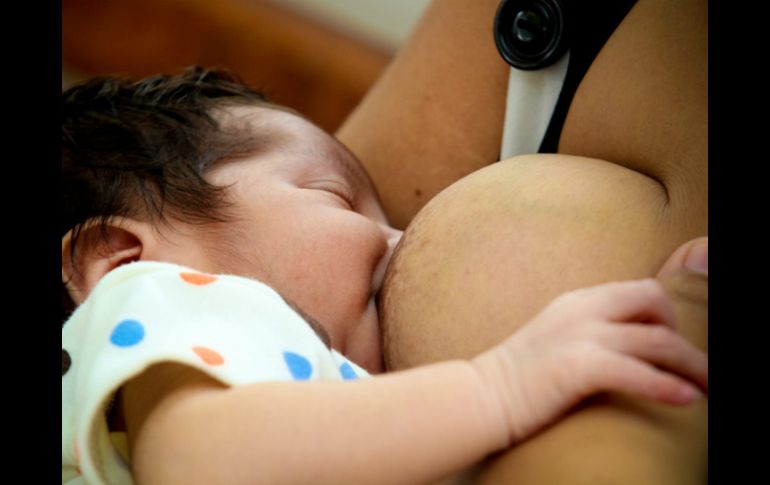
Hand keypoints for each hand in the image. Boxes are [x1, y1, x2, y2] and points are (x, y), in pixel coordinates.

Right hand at [472, 276, 707, 444]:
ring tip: (708, 387)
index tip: (675, 345)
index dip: (665, 315)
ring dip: (693, 365)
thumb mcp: (555, 338)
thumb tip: (623, 346)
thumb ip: (587, 331)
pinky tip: (687, 400)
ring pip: (657, 339)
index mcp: (578, 301)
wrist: (481, 396)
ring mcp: (580, 335)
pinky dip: (668, 386)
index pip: (638, 290)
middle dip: (684, 332)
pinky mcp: (577, 366)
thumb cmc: (519, 378)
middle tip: (691, 365)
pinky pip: (637, 371)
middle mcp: (582, 309)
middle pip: (654, 299)